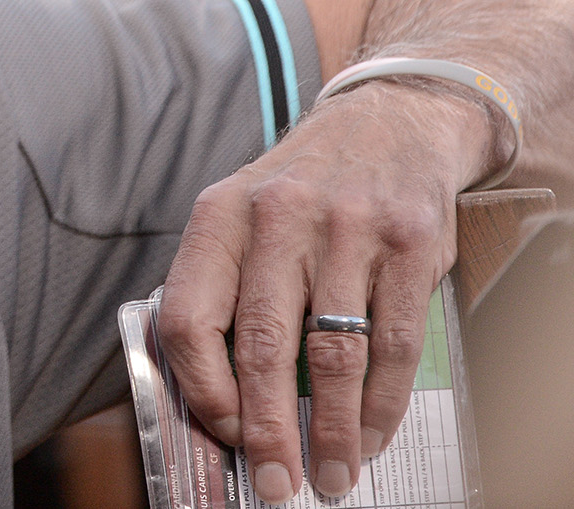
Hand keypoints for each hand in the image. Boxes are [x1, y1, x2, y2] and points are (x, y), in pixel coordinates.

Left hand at [156, 80, 495, 503]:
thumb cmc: (298, 189)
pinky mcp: (408, 244)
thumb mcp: (239, 215)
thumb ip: (219, 288)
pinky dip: (383, 402)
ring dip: (334, 429)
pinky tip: (373, 433)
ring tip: (332, 474)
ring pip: (333, 354)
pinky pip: (394, 344)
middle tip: (274, 481)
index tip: (223, 432)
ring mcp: (347, 228)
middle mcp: (278, 217)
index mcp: (219, 215)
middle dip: (269, 428)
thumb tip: (209, 393)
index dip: (203, 387)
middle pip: (262, 344)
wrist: (387, 124)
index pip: (188, 315)